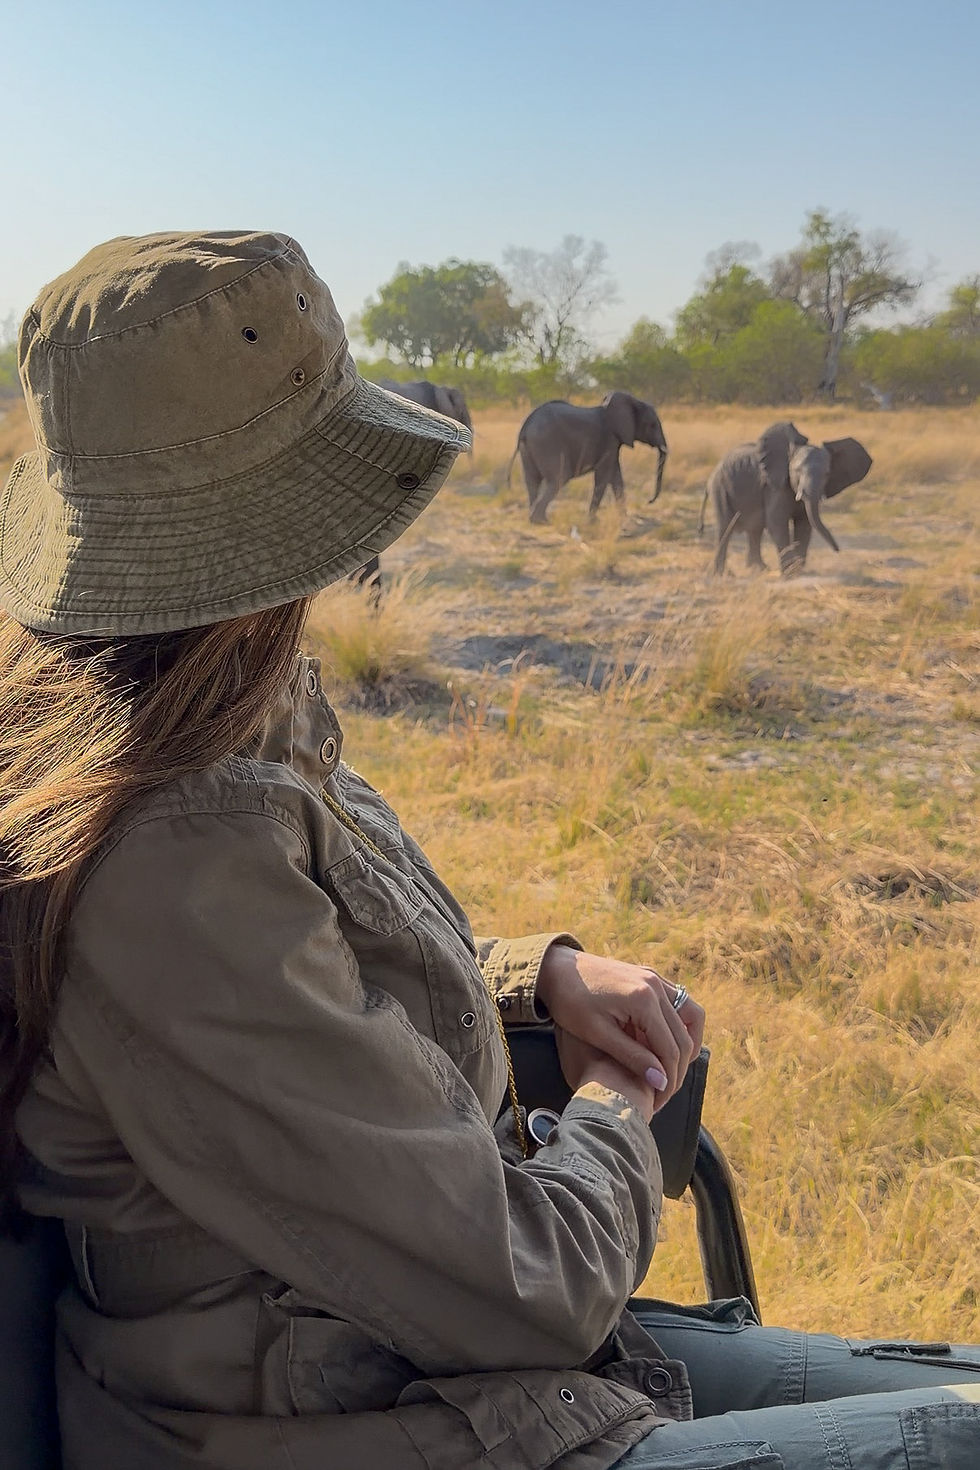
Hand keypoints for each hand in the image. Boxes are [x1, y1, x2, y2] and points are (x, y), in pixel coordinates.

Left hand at [537, 946, 704, 1105]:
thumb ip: (632, 1057)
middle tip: (663, 1092)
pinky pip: (679, 1002)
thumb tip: (661, 1082)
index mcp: (643, 1000)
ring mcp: (655, 977)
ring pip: (691, 1015)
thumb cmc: (571, 1002)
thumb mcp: (598, 1034)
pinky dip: (679, 1025)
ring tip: (671, 1069)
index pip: (670, 1049)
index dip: (668, 1080)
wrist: (556, 968)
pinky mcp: (651, 976)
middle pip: (684, 1036)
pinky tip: (663, 1043)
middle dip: (677, 1069)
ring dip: (686, 1044)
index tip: (658, 1102)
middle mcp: (655, 985)